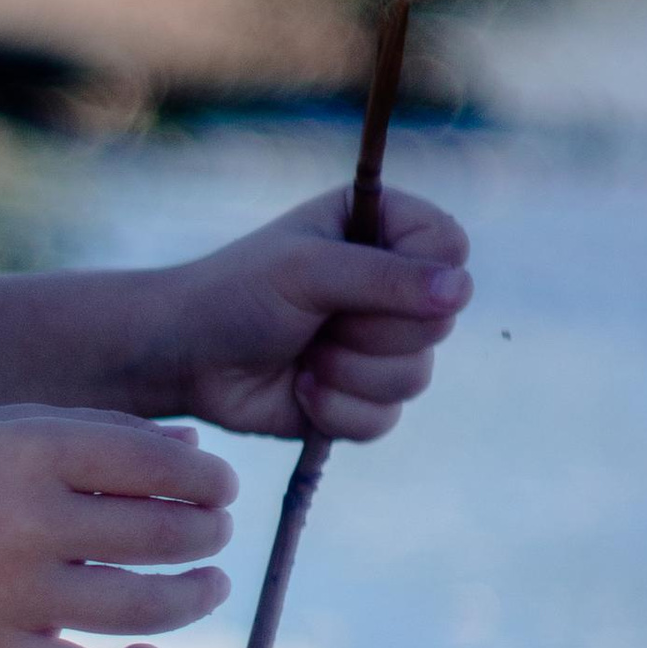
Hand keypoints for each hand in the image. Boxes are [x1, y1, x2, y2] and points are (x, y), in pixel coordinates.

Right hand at [0, 406, 237, 647]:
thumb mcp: (7, 427)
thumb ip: (101, 434)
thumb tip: (196, 453)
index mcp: (30, 452)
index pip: (157, 467)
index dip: (207, 480)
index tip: (219, 488)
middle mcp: (23, 523)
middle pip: (160, 538)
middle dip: (208, 534)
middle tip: (214, 533)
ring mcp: (8, 597)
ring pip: (141, 609)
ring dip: (194, 597)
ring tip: (208, 584)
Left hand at [151, 188, 470, 442]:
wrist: (186, 359)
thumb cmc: (235, 295)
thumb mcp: (306, 270)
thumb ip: (384, 277)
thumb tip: (460, 290)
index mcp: (380, 228)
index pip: (449, 246)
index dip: (423, 273)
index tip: (363, 278)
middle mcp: (391, 284)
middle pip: (438, 322)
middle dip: (367, 333)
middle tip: (315, 320)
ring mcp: (380, 344)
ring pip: (415, 377)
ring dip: (347, 374)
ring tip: (302, 355)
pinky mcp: (363, 397)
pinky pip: (386, 419)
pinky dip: (335, 411)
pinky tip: (299, 389)